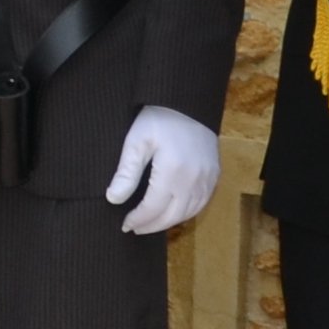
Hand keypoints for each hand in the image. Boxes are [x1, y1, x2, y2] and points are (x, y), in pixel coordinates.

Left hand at [104, 108, 222, 236]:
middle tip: (135, 228)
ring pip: (189, 212)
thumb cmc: (158, 118)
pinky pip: (202, 202)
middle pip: (173, 215)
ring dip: (169, 221)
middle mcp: (194, 179)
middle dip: (152, 226)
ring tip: (151, 223)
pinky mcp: (215, 173)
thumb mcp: (137, 141)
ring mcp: (208, 178)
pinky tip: (173, 212)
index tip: (125, 224)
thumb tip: (113, 199)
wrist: (188, 100)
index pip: (154, 208)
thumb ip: (127, 172)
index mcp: (173, 172)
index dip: (138, 219)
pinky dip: (187, 212)